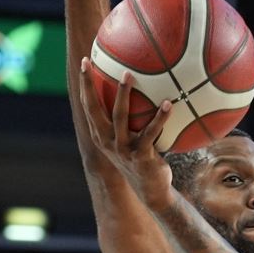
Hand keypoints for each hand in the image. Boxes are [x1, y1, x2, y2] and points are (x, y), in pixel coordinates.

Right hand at [76, 61, 174, 208]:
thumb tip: (144, 95)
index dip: (85, 84)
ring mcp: (123, 149)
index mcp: (102, 135)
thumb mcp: (132, 141)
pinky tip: (168, 103)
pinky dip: (160, 117)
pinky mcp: (141, 156)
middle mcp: (107, 141)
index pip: (88, 106)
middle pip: (94, 108)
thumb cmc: (143, 160)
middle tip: (91, 62)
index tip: (85, 61)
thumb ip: (131, 122)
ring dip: (123, 94)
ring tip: (128, 75)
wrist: (152, 191)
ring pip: (120, 116)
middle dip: (90, 85)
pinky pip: (151, 132)